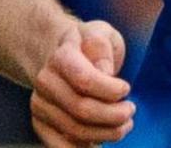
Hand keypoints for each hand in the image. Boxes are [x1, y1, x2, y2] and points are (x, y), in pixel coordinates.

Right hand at [29, 20, 135, 146]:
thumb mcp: (101, 34)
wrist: (62, 56)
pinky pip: (59, 146)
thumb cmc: (90, 46)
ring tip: (124, 126)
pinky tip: (100, 143)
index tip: (126, 88)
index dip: (109, 89)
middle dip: (113, 115)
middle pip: (81, 109)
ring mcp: (40, 105)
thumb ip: (102, 49)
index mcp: (61, 56)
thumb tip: (105, 73)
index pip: (84, 79)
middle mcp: (45, 82)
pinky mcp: (41, 124)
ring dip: (105, 133)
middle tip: (130, 111)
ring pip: (74, 130)